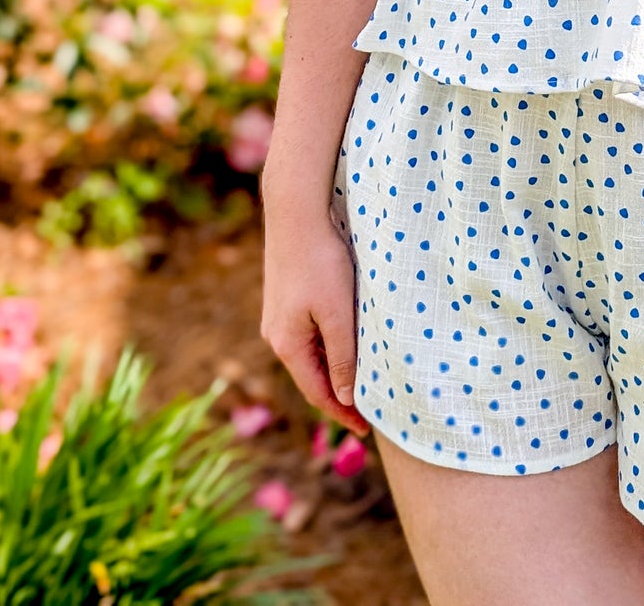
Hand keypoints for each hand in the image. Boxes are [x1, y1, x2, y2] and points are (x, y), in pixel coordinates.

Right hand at [259, 192, 370, 439]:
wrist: (295, 212)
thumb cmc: (320, 261)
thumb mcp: (337, 313)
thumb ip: (342, 358)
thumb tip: (346, 398)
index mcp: (287, 345)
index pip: (318, 393)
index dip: (342, 413)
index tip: (366, 430)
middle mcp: (276, 335)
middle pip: (311, 378)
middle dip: (338, 397)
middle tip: (367, 413)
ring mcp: (277, 316)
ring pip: (310, 355)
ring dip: (333, 372)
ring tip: (360, 383)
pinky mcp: (284, 298)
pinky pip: (308, 335)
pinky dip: (327, 348)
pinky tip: (344, 344)